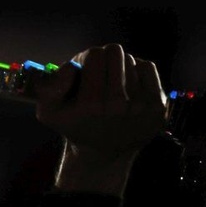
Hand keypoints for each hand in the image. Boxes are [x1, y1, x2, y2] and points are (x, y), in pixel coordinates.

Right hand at [33, 44, 167, 195]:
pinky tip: (129, 87)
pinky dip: (137, 71)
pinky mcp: (158, 106)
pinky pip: (148, 67)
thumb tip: (71, 67)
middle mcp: (118, 105)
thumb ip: (47, 88)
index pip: (94, 54)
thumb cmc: (75, 125)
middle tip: (99, 76)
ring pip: (130, 60)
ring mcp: (141, 106)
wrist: (102, 153)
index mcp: (91, 104)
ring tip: (113, 86)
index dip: (85, 59)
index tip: (84, 72)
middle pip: (114, 53)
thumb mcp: (48, 111)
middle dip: (104, 60)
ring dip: (119, 68)